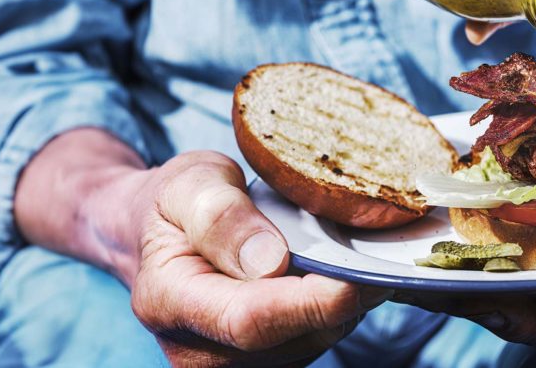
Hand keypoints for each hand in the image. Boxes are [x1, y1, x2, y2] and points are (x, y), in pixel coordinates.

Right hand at [16, 132, 392, 365]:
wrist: (156, 235)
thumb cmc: (174, 205)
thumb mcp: (188, 185)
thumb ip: (220, 217)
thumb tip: (269, 260)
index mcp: (167, 300)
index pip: (249, 320)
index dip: (309, 303)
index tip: (355, 277)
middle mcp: (194, 350)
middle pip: (288, 340)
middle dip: (339, 301)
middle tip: (378, 257)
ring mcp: (226, 365)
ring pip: (309, 346)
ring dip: (341, 307)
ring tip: (354, 259)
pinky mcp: (258, 364)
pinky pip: (311, 344)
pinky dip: (334, 313)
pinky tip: (338, 277)